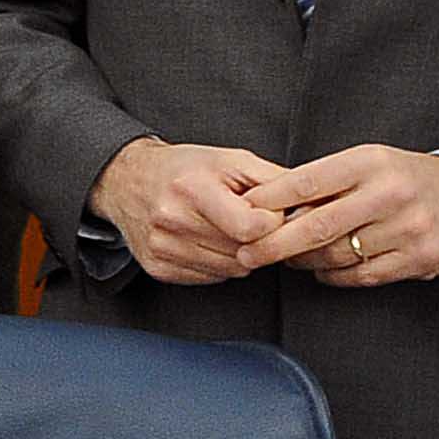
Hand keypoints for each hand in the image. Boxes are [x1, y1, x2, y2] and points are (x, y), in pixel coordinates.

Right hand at [90, 137, 287, 284]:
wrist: (126, 180)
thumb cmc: (183, 168)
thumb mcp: (230, 160)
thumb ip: (274, 181)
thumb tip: (312, 205)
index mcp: (191, 189)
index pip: (251, 228)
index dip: (270, 224)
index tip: (267, 213)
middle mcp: (171, 221)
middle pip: (245, 253)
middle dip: (257, 239)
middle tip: (248, 220)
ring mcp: (162, 248)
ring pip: (232, 270)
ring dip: (240, 254)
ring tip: (226, 228)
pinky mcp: (158, 268)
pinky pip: (211, 278)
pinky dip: (218, 264)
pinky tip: (207, 241)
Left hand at [239, 143, 438, 285]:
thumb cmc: (400, 178)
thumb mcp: (366, 162)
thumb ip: (324, 180)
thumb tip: (268, 203)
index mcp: (370, 163)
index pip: (308, 182)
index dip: (270, 199)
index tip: (243, 211)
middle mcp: (390, 194)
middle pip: (318, 225)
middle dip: (276, 243)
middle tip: (248, 254)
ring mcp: (408, 228)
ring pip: (338, 254)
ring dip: (304, 260)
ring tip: (287, 258)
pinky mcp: (419, 259)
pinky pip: (362, 276)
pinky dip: (334, 276)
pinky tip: (322, 270)